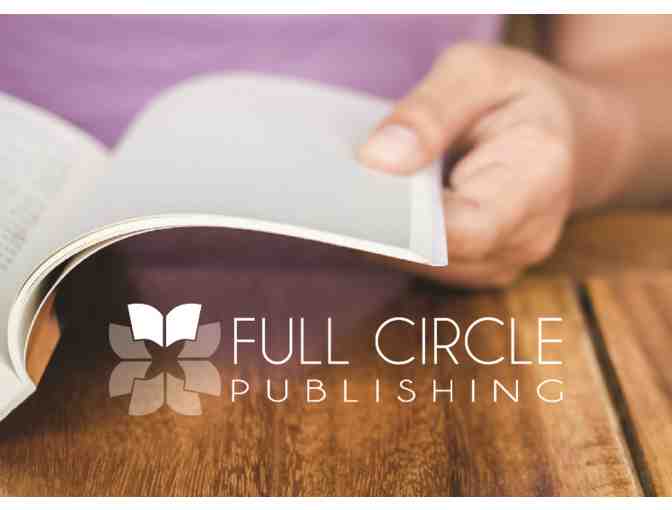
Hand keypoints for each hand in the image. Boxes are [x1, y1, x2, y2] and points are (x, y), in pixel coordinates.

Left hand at [358, 43, 620, 287]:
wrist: (570, 137)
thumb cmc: (522, 98)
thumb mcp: (479, 72)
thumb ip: (430, 111)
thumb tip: (376, 161)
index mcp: (538, 178)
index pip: (464, 227)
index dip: (404, 224)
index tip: (352, 199)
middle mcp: (528, 236)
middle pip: (437, 254)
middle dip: (383, 227)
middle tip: (332, 196)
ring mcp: (506, 260)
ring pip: (426, 267)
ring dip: (386, 237)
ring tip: (349, 200)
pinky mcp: (483, 267)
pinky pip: (428, 265)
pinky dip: (398, 241)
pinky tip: (374, 210)